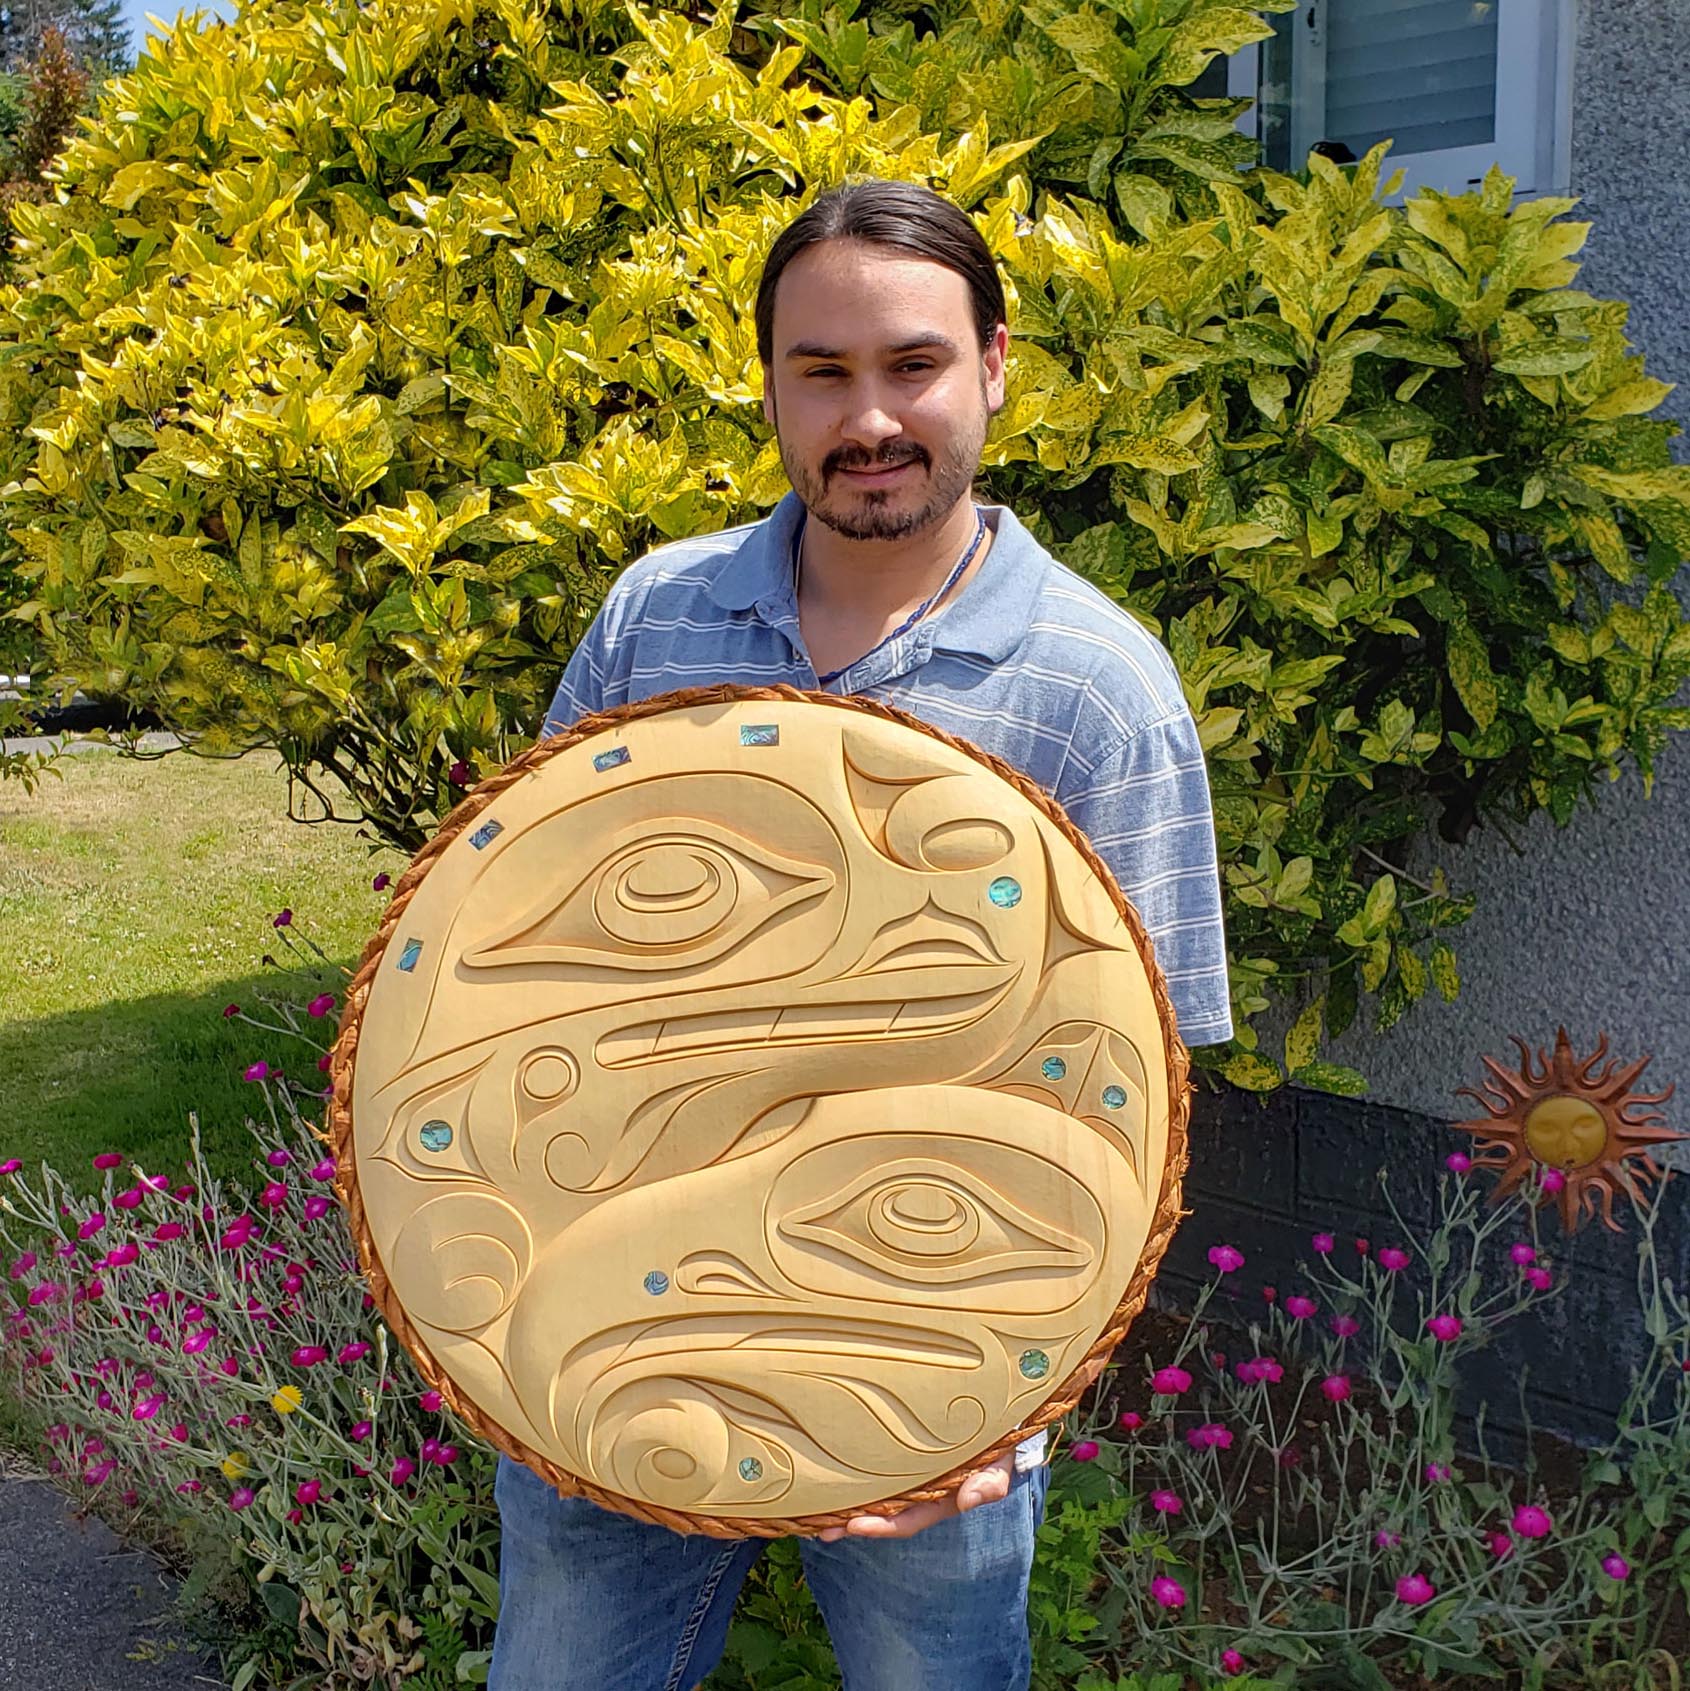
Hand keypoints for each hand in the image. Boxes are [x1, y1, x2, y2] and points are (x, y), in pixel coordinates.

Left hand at [815, 1454, 1015, 1541]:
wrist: (998, 1414)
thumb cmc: (998, 1441)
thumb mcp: (1000, 1462)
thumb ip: (990, 1482)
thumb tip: (969, 1501)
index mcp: (940, 1499)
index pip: (907, 1520)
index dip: (882, 1526)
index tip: (855, 1525)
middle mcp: (920, 1490)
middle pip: (882, 1512)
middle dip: (852, 1522)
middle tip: (820, 1528)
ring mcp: (908, 1471)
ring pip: (874, 1491)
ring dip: (847, 1500)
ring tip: (814, 1509)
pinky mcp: (898, 1447)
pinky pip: (874, 1463)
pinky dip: (854, 1470)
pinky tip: (828, 1469)